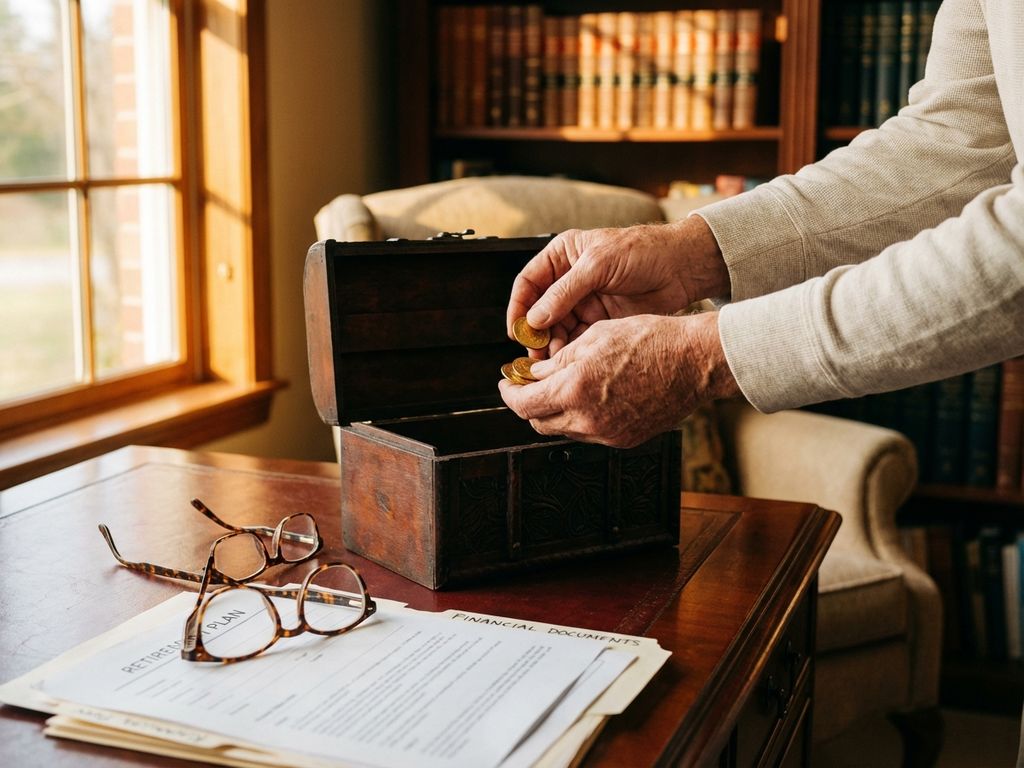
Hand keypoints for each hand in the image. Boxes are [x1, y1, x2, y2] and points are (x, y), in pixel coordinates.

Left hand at [499, 311, 739, 447]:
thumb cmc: (650, 340)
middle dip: (529, 404)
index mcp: (576, 389)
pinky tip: (590, 396)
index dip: (510, 394)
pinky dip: (580, 417)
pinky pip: (590, 433)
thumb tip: (536, 373)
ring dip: (555, 411)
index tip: (508, 383)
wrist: (695, 362)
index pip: (525, 404)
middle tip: (529, 386)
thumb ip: (559, 360)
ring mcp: (608, 434)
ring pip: (564, 430)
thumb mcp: (595, 337)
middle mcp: (588, 419)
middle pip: (540, 422)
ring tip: (562, 387)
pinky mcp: (625, 440)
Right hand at [506, 216, 727, 355]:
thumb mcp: (598, 264)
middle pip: (539, 311)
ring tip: (551, 360)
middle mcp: (569, 281)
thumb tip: (536, 317)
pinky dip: (570, 351)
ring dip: (551, 345)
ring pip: (556, 329)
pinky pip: (576, 339)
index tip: (516, 329)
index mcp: (562, 256)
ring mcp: (584, 302)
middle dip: (535, 332)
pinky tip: (568, 359)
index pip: (528, 283)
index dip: (518, 307)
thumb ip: (564, 292)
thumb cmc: (643, 250)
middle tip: (534, 352)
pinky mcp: (599, 322)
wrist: (680, 267)